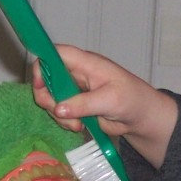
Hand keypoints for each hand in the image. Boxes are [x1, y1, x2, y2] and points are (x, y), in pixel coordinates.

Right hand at [31, 45, 177, 168]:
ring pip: (51, 98)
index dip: (43, 65)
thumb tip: (59, 109)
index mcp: (86, 63)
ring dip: (58, 114)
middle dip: (48, 98)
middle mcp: (77, 74)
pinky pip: (60, 111)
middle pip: (47, 78)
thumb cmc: (132, 100)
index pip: (57, 54)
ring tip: (77, 126)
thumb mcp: (110, 100)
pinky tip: (79, 127)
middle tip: (59, 113)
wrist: (141, 118)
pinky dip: (64, 121)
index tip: (40, 85)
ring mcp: (75, 90)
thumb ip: (84, 104)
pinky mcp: (76, 106)